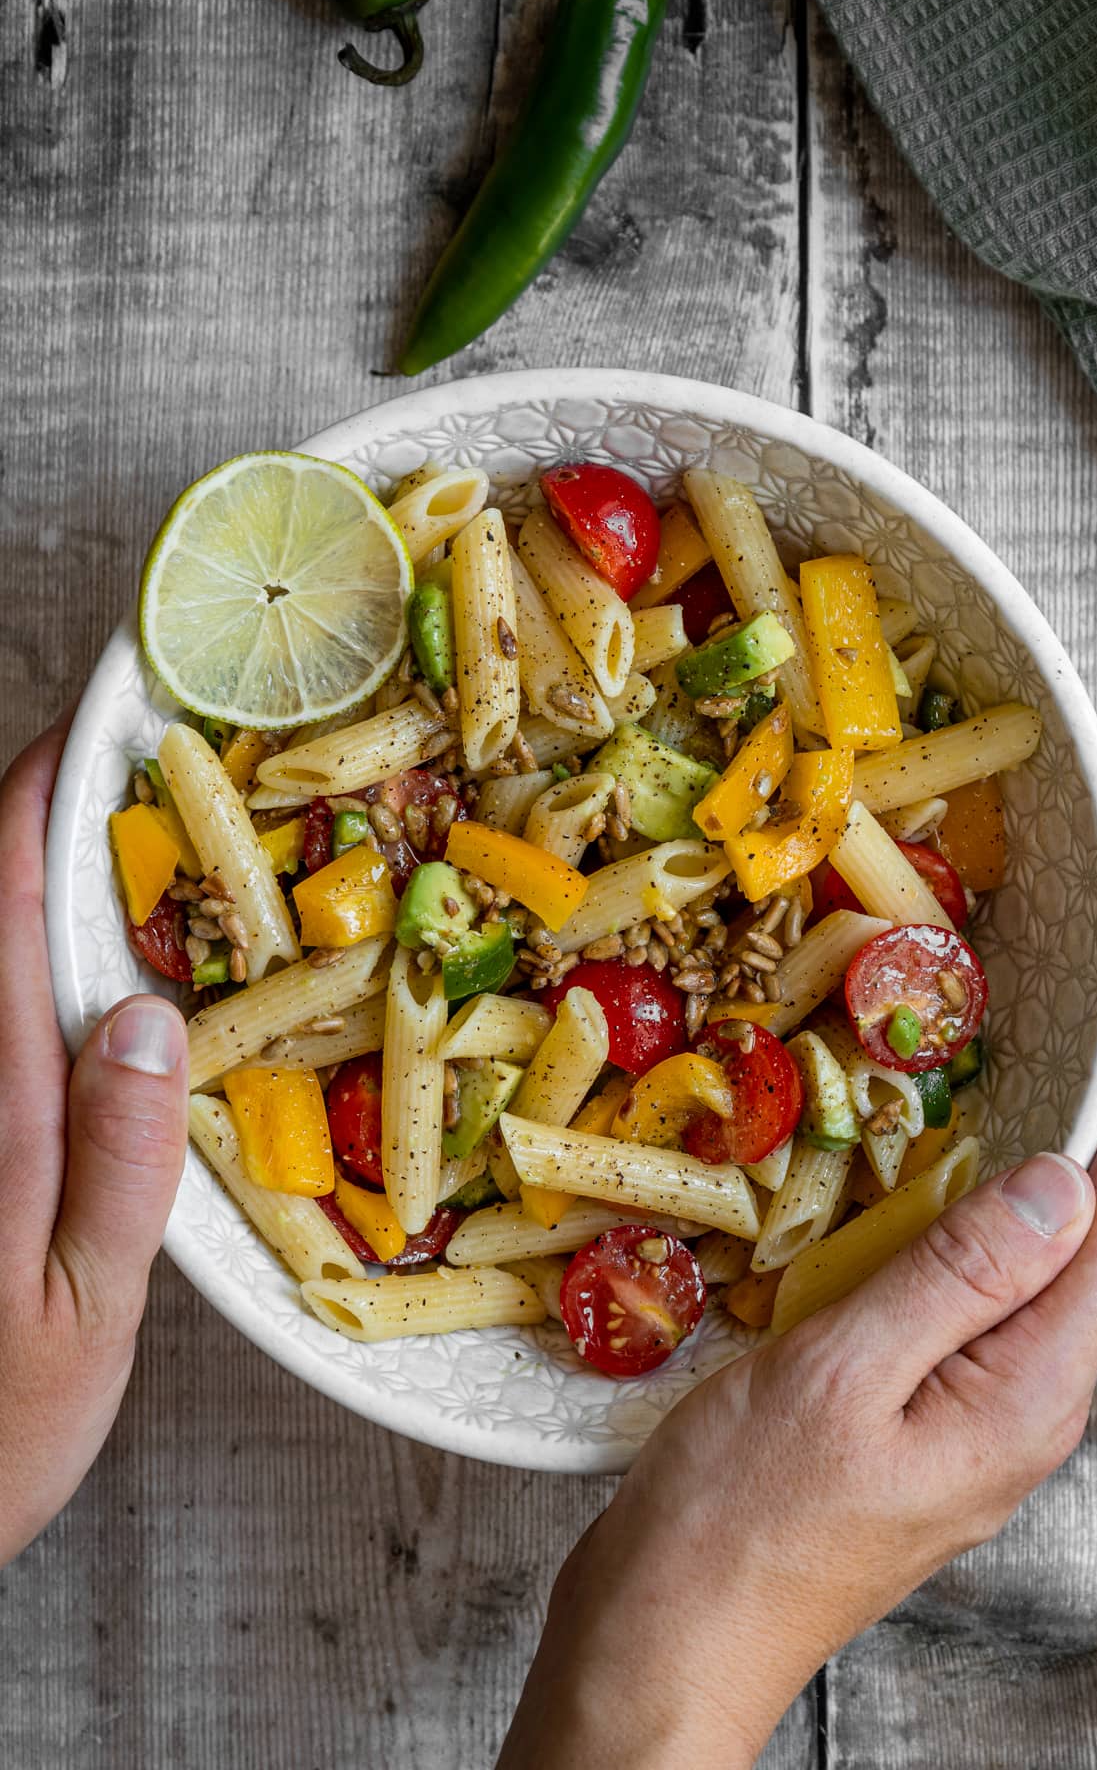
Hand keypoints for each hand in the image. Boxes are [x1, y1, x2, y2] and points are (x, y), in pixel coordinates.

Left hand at [0, 718, 187, 1564]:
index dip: (35, 801)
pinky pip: (5, 1014)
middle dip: (39, 813)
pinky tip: (100, 962)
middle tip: (127, 754)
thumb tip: (148, 1015)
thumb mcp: (85, 1311)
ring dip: (38, 880)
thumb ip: (118, 1161)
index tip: (92, 718)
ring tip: (124, 831)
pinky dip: (35, 953)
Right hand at [499, 966, 1096, 1768]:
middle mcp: (1020, 1406)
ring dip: (1047, 1163)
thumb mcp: (842, 1377)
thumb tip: (1062, 1184)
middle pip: (1094, 1241)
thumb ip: (955, 1277)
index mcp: (1024, 1395)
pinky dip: (973, 1217)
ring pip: (1034, 1266)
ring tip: (1055, 1071)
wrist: (668, 1636)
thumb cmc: (737, 1522)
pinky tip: (947, 1179)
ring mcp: (970, 1415)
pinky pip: (971, 1296)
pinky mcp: (915, 1415)